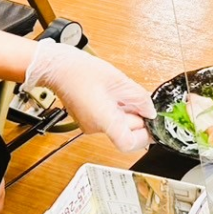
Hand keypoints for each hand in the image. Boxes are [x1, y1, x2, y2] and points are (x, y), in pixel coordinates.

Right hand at [24, 40, 154, 151]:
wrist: (59, 69)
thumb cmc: (82, 71)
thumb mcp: (120, 81)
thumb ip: (139, 98)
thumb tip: (150, 111)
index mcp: (103, 120)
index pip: (128, 144)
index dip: (145, 137)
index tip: (153, 125)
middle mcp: (96, 128)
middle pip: (126, 134)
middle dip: (139, 118)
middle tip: (141, 102)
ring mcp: (90, 125)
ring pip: (119, 127)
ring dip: (128, 113)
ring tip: (125, 94)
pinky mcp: (89, 120)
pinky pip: (110, 120)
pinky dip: (118, 110)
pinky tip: (116, 95)